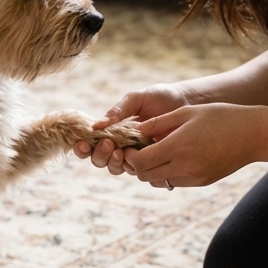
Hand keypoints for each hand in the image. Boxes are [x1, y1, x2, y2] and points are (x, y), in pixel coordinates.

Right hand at [73, 85, 193, 174]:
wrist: (185, 102)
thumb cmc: (159, 97)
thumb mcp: (136, 99)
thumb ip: (118, 111)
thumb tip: (97, 126)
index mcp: (112, 129)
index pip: (89, 143)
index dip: (82, 147)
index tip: (83, 143)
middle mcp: (120, 144)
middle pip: (99, 160)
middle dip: (99, 155)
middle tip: (108, 144)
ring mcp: (135, 155)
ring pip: (115, 168)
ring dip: (113, 162)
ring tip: (120, 151)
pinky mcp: (151, 161)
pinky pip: (137, 170)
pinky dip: (132, 166)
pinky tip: (134, 158)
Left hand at [123, 103, 263, 187]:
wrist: (253, 134)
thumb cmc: (220, 117)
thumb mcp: (187, 113)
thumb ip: (158, 123)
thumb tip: (136, 131)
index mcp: (178, 146)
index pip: (140, 161)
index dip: (130, 155)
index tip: (129, 145)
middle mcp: (184, 166)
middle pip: (145, 175)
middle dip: (137, 164)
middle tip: (137, 150)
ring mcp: (194, 177)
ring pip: (158, 181)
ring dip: (151, 170)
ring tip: (154, 153)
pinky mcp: (201, 182)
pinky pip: (174, 182)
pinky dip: (166, 173)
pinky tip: (171, 157)